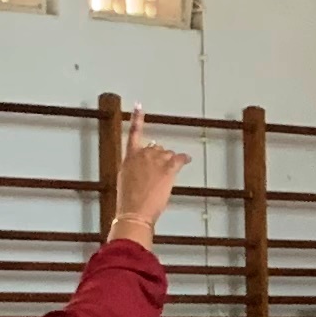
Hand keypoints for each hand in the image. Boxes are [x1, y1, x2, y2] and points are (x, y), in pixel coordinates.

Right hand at [109, 112, 187, 240]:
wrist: (134, 211)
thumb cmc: (129, 202)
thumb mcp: (126, 181)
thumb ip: (136, 170)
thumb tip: (146, 170)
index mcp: (129, 157)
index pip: (133, 133)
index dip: (137, 118)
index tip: (139, 105)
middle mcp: (143, 154)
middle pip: (157, 147)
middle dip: (159, 158)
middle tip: (157, 175)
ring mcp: (156, 160)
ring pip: (168, 154)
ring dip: (169, 163)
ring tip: (164, 179)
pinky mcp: (168, 168)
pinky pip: (180, 158)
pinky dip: (185, 159)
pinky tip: (189, 159)